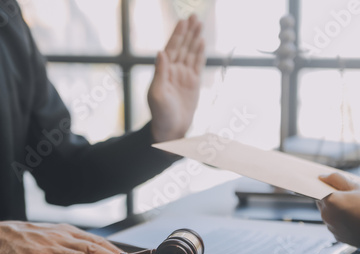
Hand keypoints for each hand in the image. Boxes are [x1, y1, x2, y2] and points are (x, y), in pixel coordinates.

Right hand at [0, 221, 131, 253]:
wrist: (1, 235)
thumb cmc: (31, 236)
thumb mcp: (55, 232)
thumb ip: (73, 241)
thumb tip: (95, 251)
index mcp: (68, 231)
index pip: (96, 240)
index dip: (113, 249)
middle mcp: (63, 238)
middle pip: (92, 247)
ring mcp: (51, 248)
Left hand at [148, 14, 205, 142]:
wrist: (171, 130)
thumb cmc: (160, 114)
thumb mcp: (157, 94)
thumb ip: (159, 73)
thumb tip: (161, 52)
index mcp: (163, 71)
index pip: (171, 48)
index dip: (177, 34)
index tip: (183, 21)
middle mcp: (173, 71)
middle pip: (182, 46)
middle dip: (188, 32)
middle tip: (194, 16)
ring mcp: (184, 76)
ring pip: (190, 53)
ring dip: (194, 39)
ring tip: (200, 24)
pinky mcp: (193, 84)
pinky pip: (197, 64)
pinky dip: (200, 53)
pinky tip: (202, 42)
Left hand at [316, 173, 359, 246]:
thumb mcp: (358, 187)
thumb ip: (337, 179)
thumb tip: (322, 176)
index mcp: (330, 200)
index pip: (318, 189)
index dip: (327, 186)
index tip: (333, 185)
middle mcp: (326, 215)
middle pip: (323, 202)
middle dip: (331, 198)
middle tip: (347, 195)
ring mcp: (331, 227)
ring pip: (329, 214)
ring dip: (336, 210)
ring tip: (354, 208)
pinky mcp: (337, 237)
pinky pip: (335, 225)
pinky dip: (340, 221)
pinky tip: (354, 219)